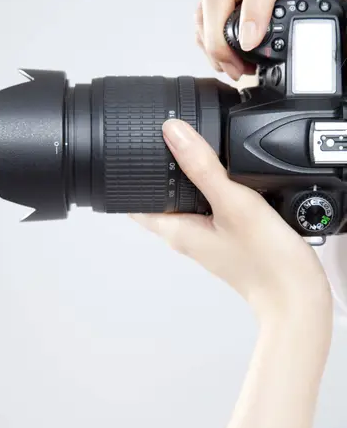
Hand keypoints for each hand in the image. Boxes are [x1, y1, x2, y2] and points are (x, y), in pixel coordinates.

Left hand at [130, 119, 331, 326]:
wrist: (297, 294)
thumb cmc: (266, 262)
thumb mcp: (233, 202)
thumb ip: (202, 167)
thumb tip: (173, 133)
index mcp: (176, 229)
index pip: (135, 203)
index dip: (130, 176)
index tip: (133, 150)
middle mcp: (187, 234)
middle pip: (161, 198)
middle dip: (161, 171)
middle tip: (166, 141)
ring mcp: (207, 236)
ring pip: (187, 200)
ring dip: (188, 178)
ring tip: (197, 153)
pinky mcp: (227, 235)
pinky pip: (211, 206)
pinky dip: (213, 188)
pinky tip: (228, 177)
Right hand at [195, 0, 346, 79]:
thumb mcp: (335, 1)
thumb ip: (325, 18)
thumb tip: (313, 46)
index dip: (255, 7)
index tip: (250, 44)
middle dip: (219, 36)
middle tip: (234, 67)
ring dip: (211, 42)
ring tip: (232, 68)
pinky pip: (201, 11)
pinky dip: (205, 39)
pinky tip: (222, 57)